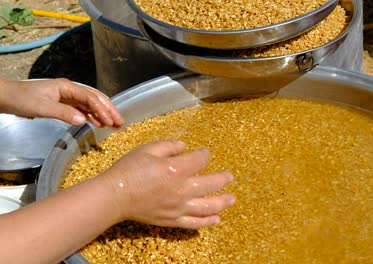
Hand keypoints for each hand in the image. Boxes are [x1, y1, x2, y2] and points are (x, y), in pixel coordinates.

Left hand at [0, 78, 123, 128]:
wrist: (7, 97)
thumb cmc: (23, 99)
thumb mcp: (42, 107)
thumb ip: (64, 113)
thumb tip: (84, 120)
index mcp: (67, 87)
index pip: (90, 98)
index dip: (102, 110)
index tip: (110, 121)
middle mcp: (70, 91)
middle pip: (95, 100)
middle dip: (109, 110)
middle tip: (120, 122)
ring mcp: (68, 97)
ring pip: (91, 105)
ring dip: (102, 114)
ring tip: (114, 125)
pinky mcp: (64, 104)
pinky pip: (82, 110)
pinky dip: (92, 117)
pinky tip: (98, 124)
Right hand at [102, 140, 235, 228]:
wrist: (114, 196)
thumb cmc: (128, 170)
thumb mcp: (147, 149)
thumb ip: (169, 146)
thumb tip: (184, 146)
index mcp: (175, 169)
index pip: (200, 160)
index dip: (205, 154)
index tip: (204, 152)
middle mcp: (181, 189)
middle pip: (210, 184)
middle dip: (222, 179)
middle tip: (230, 176)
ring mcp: (178, 207)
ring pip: (207, 206)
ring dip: (222, 202)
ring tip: (232, 199)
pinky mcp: (172, 220)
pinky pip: (194, 222)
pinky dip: (207, 222)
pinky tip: (217, 219)